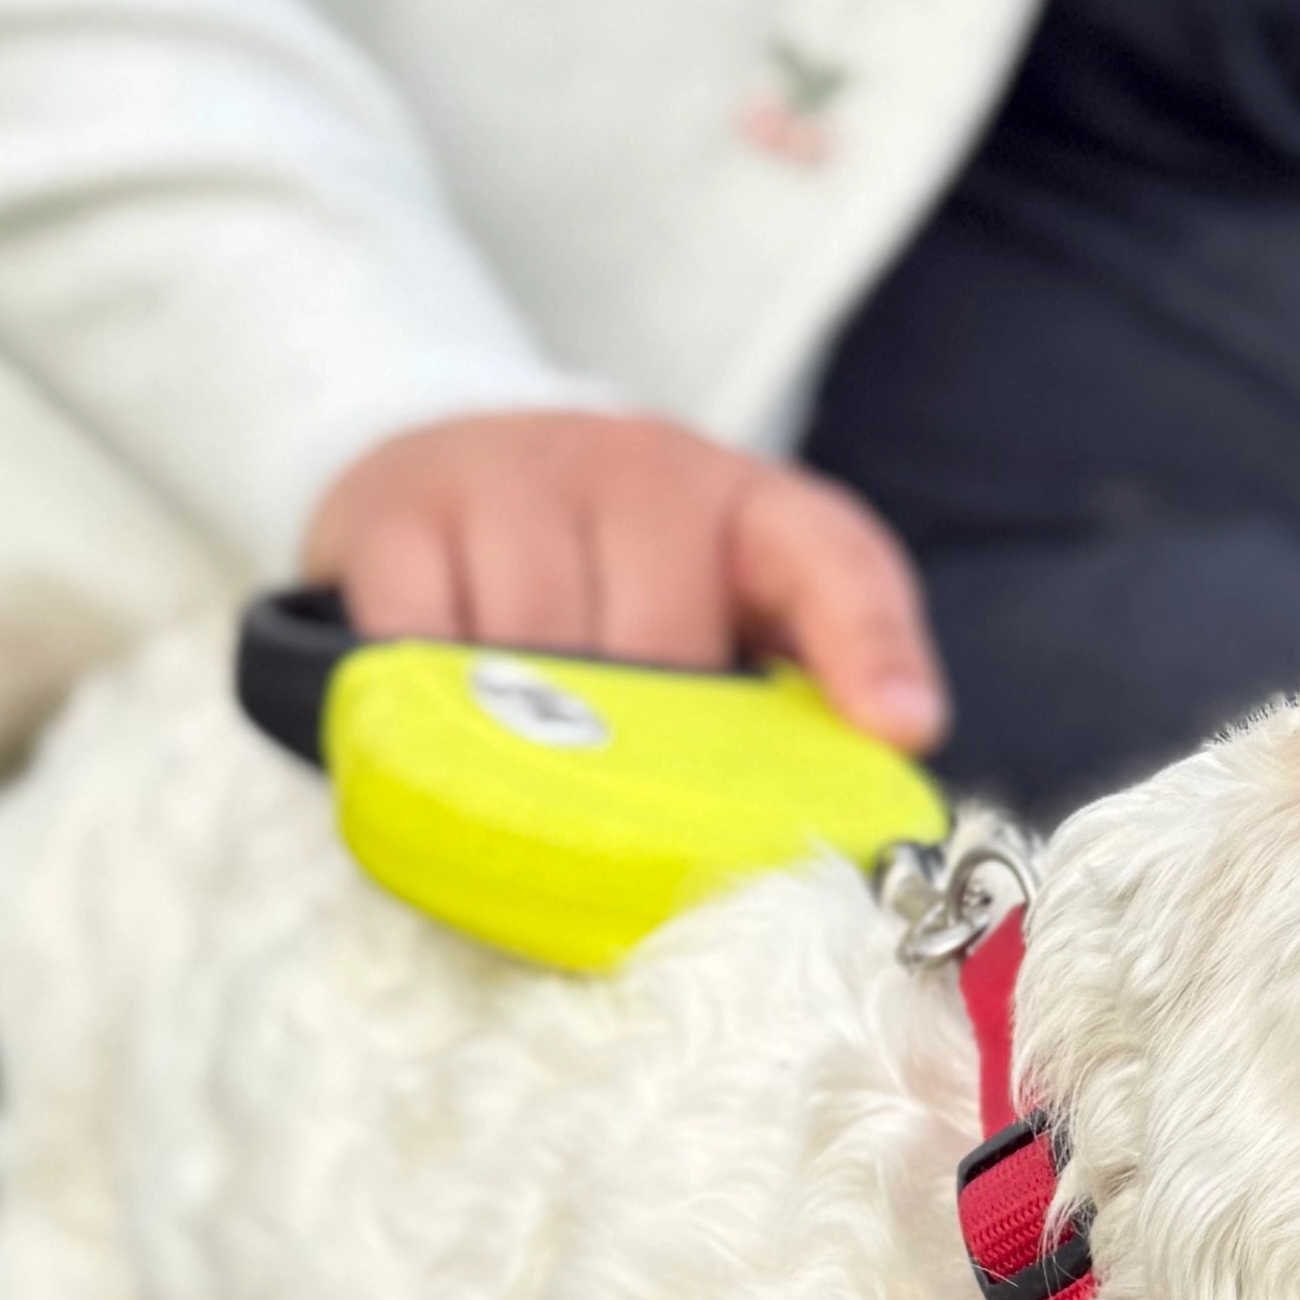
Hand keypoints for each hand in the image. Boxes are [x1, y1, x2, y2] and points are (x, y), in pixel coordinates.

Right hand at [301, 411, 946, 750]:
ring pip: (534, 648)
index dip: (872, 648)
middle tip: (632, 844)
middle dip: (646, 756)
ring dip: (529, 746)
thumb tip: (846, 803)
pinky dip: (425, 710)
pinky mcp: (400, 512)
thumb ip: (783, 694)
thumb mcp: (721, 603)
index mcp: (750, 506)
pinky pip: (416, 639)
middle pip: (658, 646)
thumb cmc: (610, 569)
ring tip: (529, 812)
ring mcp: (512, 478)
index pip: (836, 561)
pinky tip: (435, 747)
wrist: (450, 455)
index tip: (899, 729)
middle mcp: (640, 469)